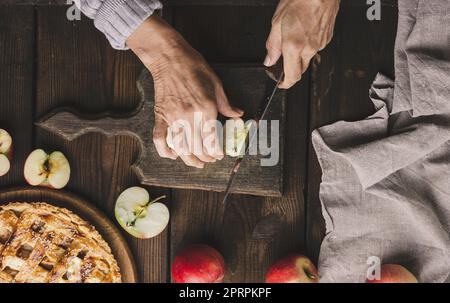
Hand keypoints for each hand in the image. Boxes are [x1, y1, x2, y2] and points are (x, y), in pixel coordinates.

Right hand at [128, 16, 243, 167]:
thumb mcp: (216, 84)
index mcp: (206, 110)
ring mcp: (173, 118)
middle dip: (205, 158)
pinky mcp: (160, 116)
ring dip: (189, 159)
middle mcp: (189, 117)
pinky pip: (160, 138)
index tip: (219, 155)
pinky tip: (172, 155)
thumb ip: (227, 104)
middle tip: (210, 160)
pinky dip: (165, 150)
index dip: (216, 152)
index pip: (212, 141)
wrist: (170, 58)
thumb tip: (238, 115)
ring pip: (181, 147)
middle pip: (197, 147)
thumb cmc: (194, 68)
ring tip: (196, 163)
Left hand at [265, 0, 339, 88]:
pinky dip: (308, 45)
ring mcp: (320, 44)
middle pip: (300, 70)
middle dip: (291, 68)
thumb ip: (272, 45)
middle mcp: (309, 48)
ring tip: (294, 36)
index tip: (281, 84)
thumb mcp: (276, 22)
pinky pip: (316, 48)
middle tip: (283, 58)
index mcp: (294, 46)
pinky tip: (304, 31)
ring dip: (300, 55)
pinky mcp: (327, 38)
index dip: (286, 84)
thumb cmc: (300, 0)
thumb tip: (269, 59)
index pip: (292, 77)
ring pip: (308, 58)